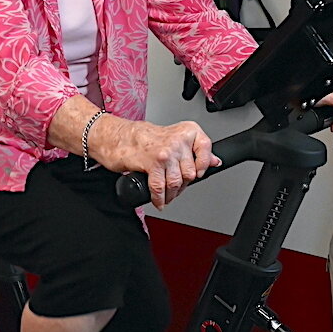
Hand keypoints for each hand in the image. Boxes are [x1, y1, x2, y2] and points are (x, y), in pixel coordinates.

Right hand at [94, 117, 217, 208]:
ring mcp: (165, 152)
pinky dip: (160, 198)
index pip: (205, 149)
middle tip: (175, 187)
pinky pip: (160, 187)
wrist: (117, 137)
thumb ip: (196, 150)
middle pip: (190, 172)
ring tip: (167, 196)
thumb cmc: (143, 137)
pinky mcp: (152, 164)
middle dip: (183, 184)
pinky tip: (159, 200)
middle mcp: (177, 140)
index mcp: (186, 131)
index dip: (203, 165)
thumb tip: (215, 161)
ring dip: (171, 194)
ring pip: (176, 182)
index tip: (198, 172)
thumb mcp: (175, 138)